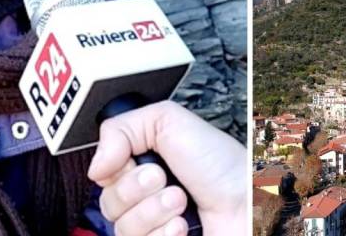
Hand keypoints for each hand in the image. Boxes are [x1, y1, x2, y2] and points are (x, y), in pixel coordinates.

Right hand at [87, 100, 246, 235]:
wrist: (250, 204)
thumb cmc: (222, 166)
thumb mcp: (168, 121)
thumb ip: (121, 128)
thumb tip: (95, 165)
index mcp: (143, 168)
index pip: (103, 176)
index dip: (115, 169)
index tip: (136, 160)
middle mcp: (146, 200)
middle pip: (107, 204)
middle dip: (137, 189)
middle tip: (166, 179)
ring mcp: (154, 228)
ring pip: (121, 229)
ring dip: (153, 211)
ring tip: (181, 202)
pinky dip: (163, 235)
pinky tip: (182, 228)